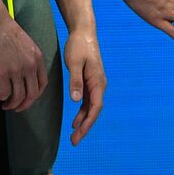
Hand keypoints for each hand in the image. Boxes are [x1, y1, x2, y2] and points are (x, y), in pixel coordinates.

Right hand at [0, 14, 45, 112]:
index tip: (28, 99)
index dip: (36, 95)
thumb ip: (30, 59)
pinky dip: (2, 97)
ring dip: (12, 104)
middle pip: (33, 94)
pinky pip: (5, 92)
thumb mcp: (28, 45)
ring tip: (5, 105)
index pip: (43, 83)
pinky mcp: (2, 72)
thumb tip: (26, 73)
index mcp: (38, 59)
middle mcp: (30, 66)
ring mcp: (17, 70)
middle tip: (16, 108)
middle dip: (25, 105)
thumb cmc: (9, 32)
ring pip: (19, 96)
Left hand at [64, 28, 106, 144]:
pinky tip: (75, 121)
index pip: (95, 107)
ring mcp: (95, 83)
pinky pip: (88, 101)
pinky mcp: (90, 81)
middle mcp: (99, 84)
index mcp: (97, 81)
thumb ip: (75, 82)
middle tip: (74, 142)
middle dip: (86, 127)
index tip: (78, 135)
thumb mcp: (74, 63)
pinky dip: (82, 112)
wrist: (83, 32)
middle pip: (94, 110)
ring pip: (91, 107)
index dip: (87, 123)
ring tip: (74, 135)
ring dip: (84, 121)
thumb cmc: (79, 46)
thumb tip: (76, 101)